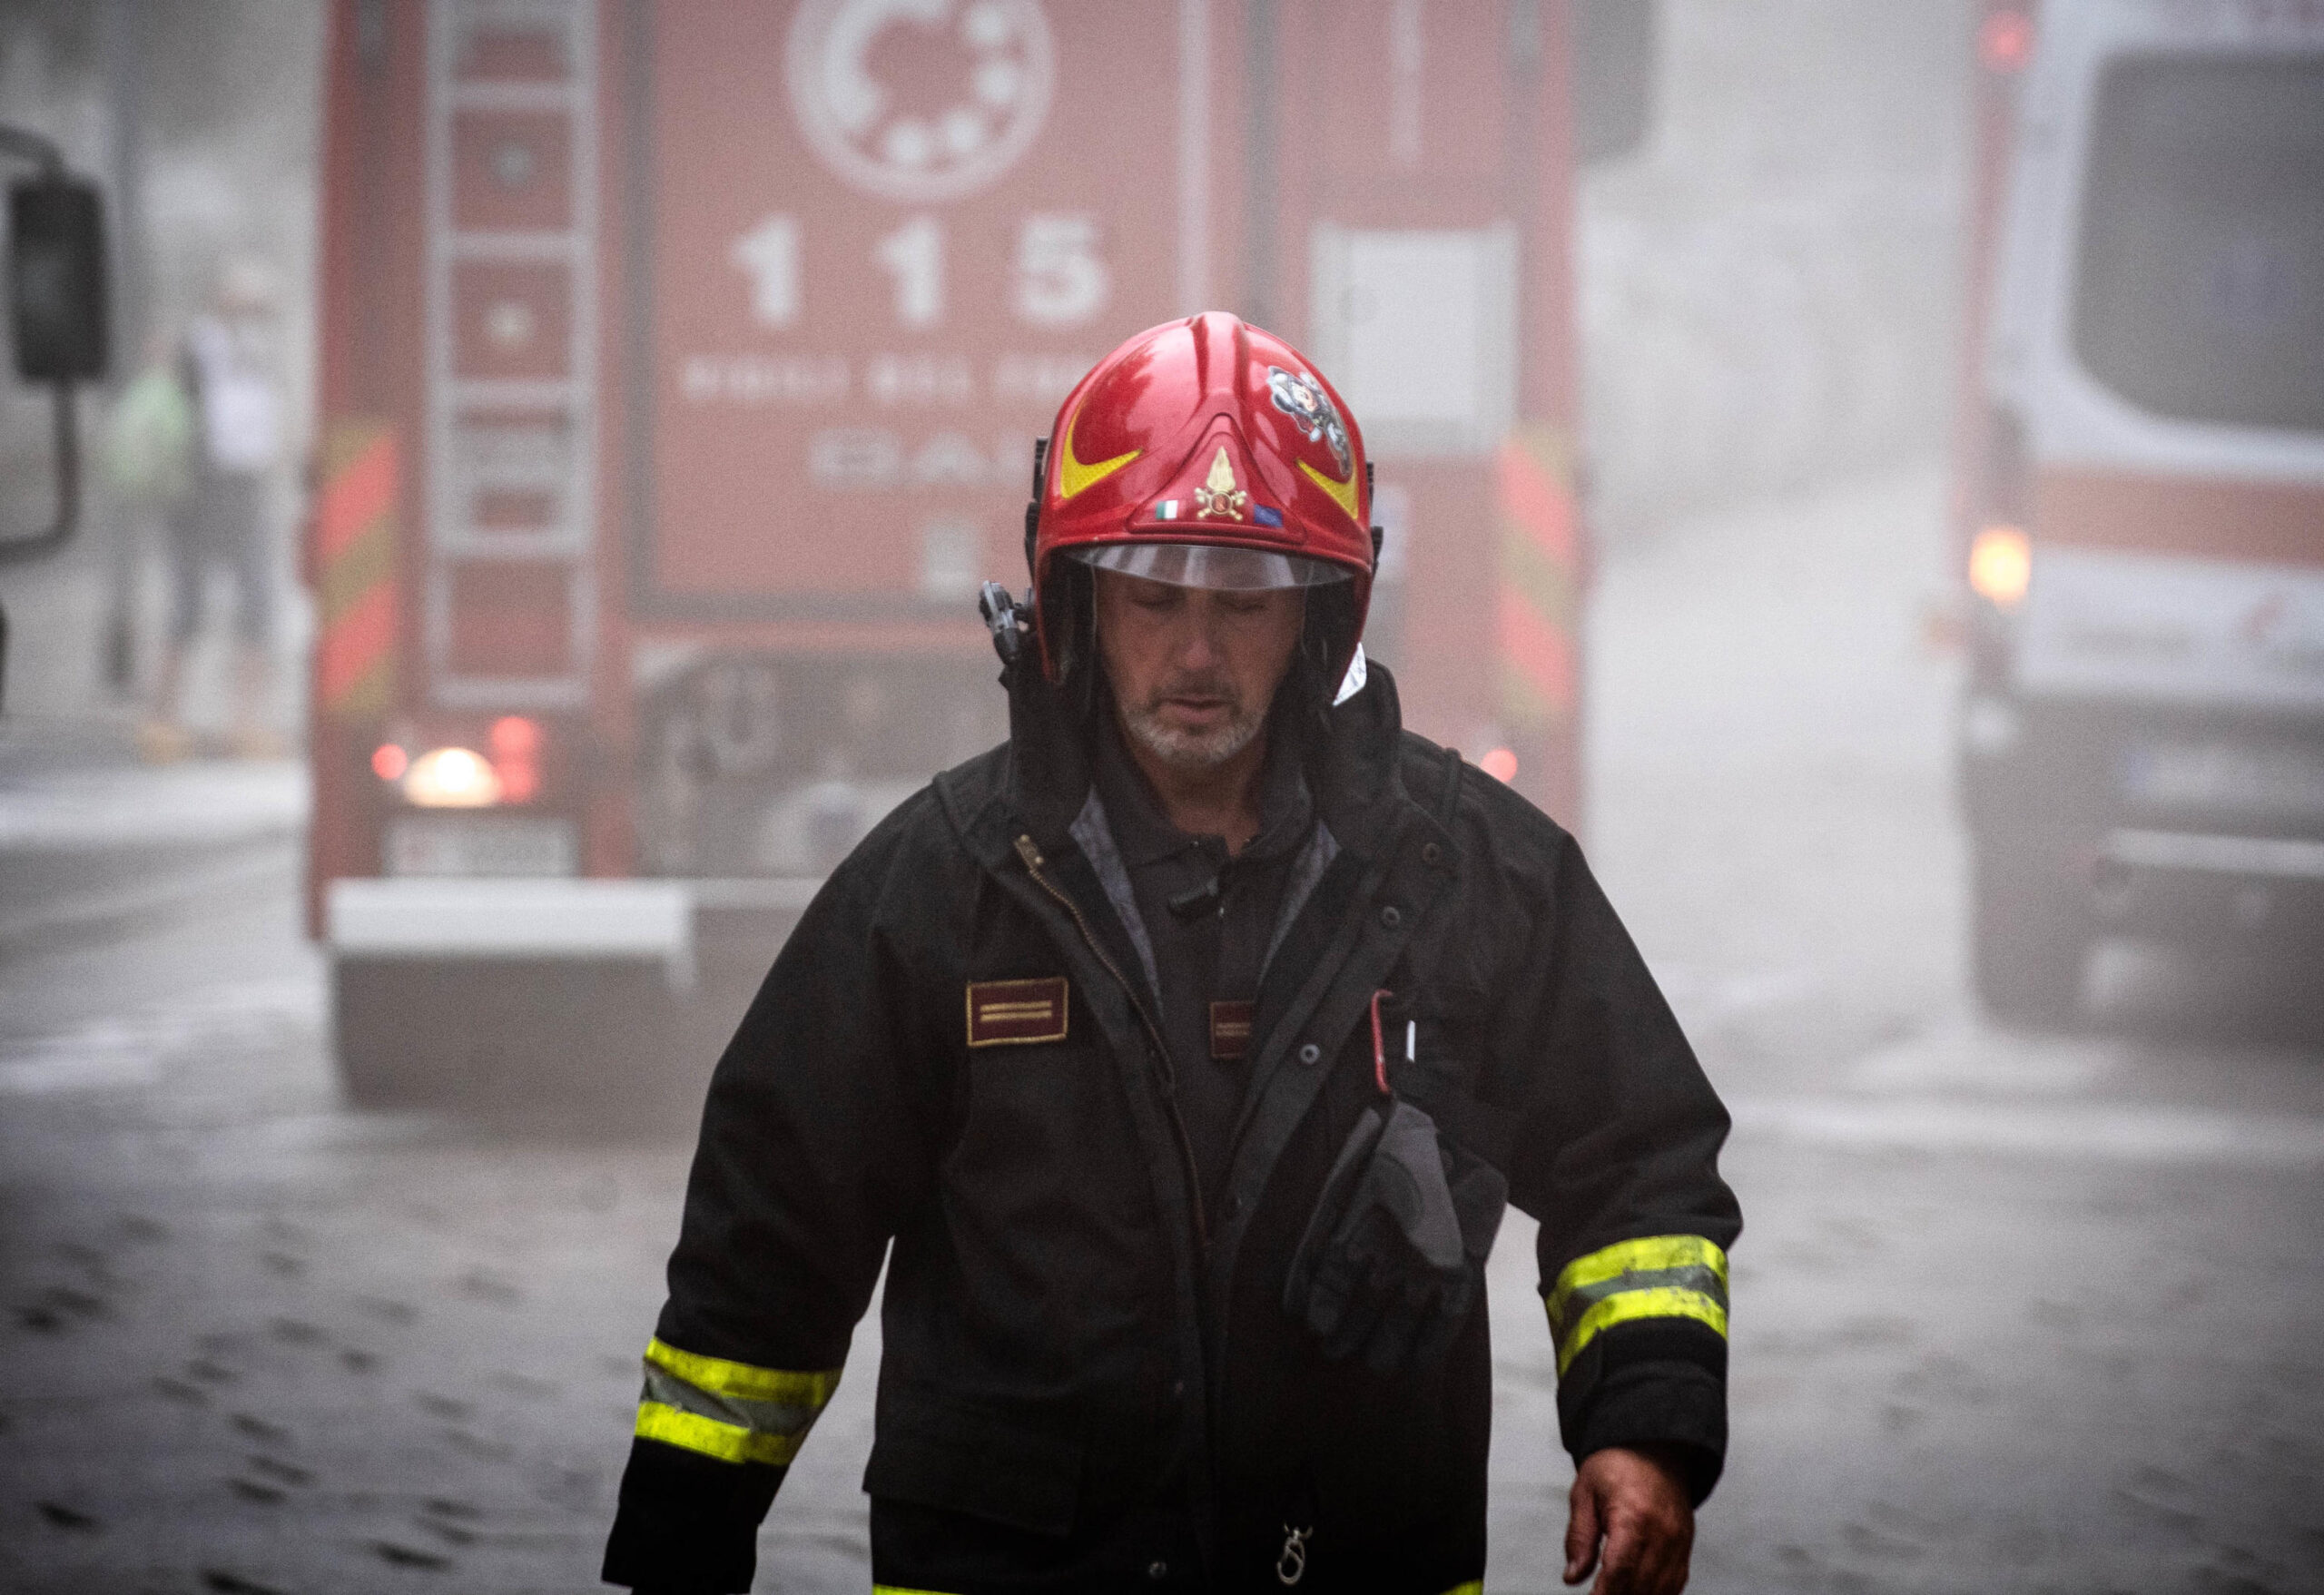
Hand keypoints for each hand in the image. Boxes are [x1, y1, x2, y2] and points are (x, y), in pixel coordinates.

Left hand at [1562, 1445, 1694, 1593]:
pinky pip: (1675, 1584)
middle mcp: (1662, 1533)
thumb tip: (1573, 1576)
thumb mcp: (1585, 1491)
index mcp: (1633, 1517)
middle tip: (1598, 1594)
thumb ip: (1579, 1537)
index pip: (1619, 1571)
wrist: (1655, 1448)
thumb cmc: (1619, 1465)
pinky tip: (1637, 1590)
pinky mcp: (1685, 1547)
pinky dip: (1656, 1593)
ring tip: (1613, 1592)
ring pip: (1660, 1591)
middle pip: (1640, 1586)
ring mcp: (1678, 1542)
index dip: (1603, 1594)